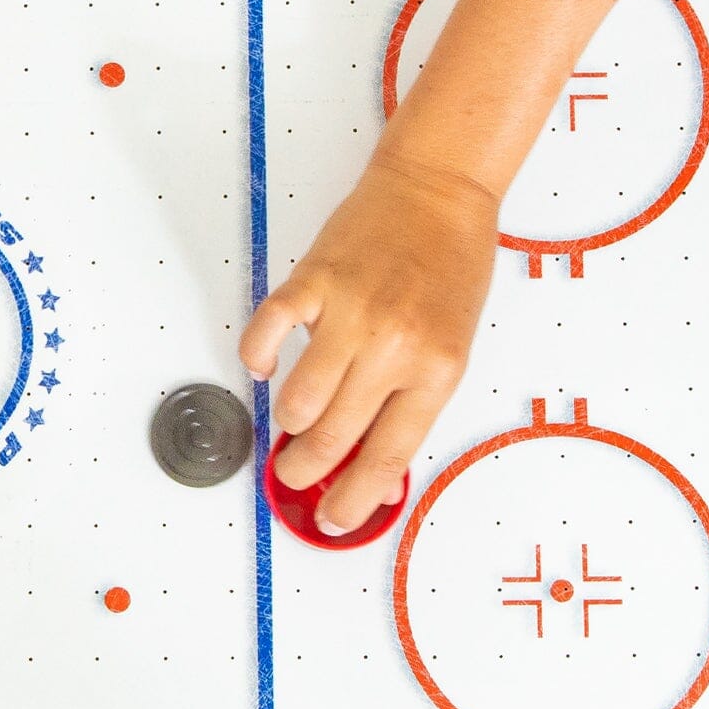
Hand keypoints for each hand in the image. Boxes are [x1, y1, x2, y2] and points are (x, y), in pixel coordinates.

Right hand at [238, 153, 499, 530]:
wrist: (439, 190)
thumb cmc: (448, 265)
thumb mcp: (450, 348)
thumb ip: (410, 405)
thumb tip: (372, 467)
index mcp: (435, 370)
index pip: (385, 458)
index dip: (352, 500)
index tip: (332, 518)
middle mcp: (393, 346)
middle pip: (331, 438)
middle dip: (302, 470)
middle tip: (293, 473)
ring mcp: (351, 313)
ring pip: (296, 402)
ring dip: (288, 420)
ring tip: (294, 414)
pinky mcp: (312, 282)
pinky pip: (266, 336)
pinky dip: (258, 359)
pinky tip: (268, 363)